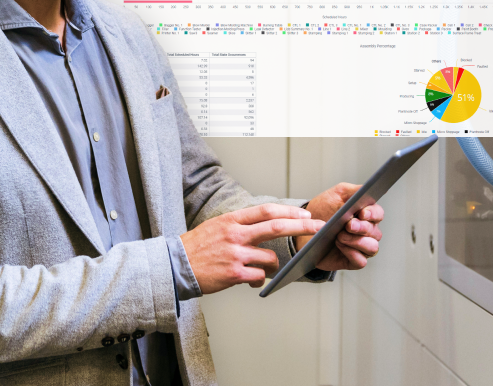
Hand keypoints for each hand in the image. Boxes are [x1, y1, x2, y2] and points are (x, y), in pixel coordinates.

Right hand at [180, 203, 323, 293]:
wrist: (175, 266)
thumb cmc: (196, 248)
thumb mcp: (216, 227)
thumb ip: (239, 226)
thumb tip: (265, 227)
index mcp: (231, 220)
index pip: (266, 211)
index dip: (289, 212)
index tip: (305, 214)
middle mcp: (235, 234)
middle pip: (277, 227)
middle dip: (302, 226)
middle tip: (318, 227)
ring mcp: (235, 254)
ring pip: (270, 258)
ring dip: (273, 266)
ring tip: (263, 269)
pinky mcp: (234, 274)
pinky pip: (259, 277)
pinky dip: (259, 280)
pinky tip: (250, 281)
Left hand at [296, 183, 384, 271]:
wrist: (304, 229)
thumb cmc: (322, 211)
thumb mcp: (336, 195)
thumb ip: (353, 190)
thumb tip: (366, 190)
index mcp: (365, 214)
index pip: (378, 214)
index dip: (373, 214)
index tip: (362, 213)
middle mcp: (366, 232)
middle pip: (375, 232)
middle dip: (362, 228)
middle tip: (347, 225)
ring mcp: (360, 247)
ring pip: (372, 247)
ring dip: (357, 242)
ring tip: (340, 236)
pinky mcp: (352, 260)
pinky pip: (361, 261)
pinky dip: (352, 254)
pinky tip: (340, 246)